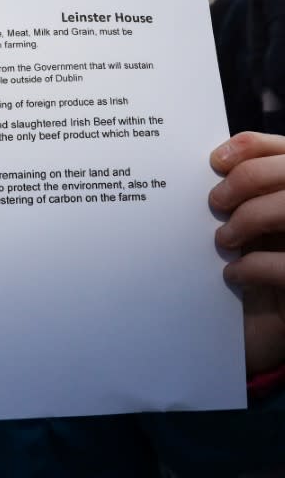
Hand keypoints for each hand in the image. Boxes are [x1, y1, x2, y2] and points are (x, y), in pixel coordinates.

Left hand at [211, 131, 284, 375]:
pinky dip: (254, 266)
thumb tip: (215, 162)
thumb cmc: (257, 269)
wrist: (264, 331)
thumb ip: (244, 194)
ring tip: (223, 239)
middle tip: (215, 202)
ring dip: (250, 218)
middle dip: (249, 179)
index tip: (215, 160)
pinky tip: (234, 274)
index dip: (254, 146)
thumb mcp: (252, 228)